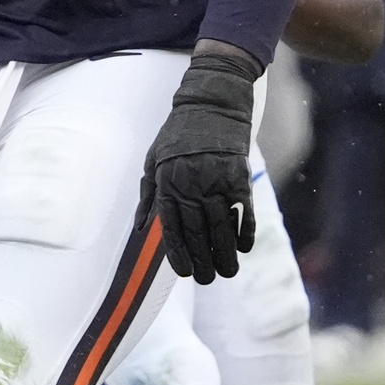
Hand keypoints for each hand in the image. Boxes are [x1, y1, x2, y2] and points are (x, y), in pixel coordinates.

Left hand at [136, 48, 258, 280]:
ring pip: (220, 226)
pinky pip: (242, 210)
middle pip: (197, 232)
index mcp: (166, 184)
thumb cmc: (177, 136)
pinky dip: (244, 230)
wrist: (211, 104)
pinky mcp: (238, 175)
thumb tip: (140, 229)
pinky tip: (244, 248)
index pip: (171, 228)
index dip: (179, 254)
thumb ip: (148, 196)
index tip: (185, 273)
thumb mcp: (153, 161)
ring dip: (225, 253)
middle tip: (208, 280)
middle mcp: (190, 185)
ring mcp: (215, 180)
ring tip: (228, 273)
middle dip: (203, 261)